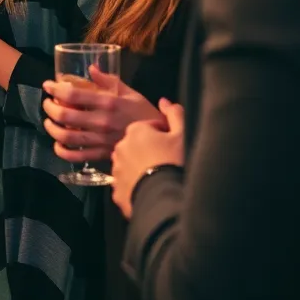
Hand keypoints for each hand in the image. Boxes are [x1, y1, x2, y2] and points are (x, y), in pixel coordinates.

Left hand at [42, 68, 161, 163]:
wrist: (161, 139)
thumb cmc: (144, 113)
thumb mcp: (129, 92)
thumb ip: (108, 80)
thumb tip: (91, 68)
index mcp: (108, 102)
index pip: (73, 95)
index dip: (55, 89)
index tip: (47, 85)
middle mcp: (102, 121)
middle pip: (65, 116)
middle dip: (50, 108)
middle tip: (47, 103)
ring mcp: (101, 140)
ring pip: (67, 137)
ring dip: (52, 129)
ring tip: (48, 122)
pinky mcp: (102, 155)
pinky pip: (76, 156)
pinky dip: (62, 152)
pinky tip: (58, 145)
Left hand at [111, 98, 184, 218]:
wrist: (165, 198)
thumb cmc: (175, 163)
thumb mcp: (182, 134)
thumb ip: (175, 114)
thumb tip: (164, 101)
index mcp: (135, 131)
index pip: (148, 127)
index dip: (163, 135)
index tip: (172, 144)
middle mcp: (120, 147)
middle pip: (136, 144)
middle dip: (149, 150)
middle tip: (166, 160)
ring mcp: (116, 169)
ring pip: (129, 163)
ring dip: (140, 166)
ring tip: (159, 176)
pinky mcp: (116, 190)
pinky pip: (126, 183)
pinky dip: (135, 184)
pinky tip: (150, 188)